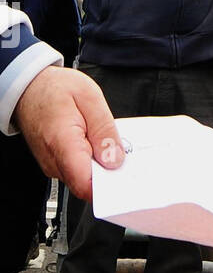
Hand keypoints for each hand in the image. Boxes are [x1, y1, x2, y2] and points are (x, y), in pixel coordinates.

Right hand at [13, 67, 124, 202]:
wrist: (28, 87)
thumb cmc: (53, 88)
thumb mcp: (89, 98)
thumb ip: (104, 130)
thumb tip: (115, 159)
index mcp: (63, 143)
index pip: (86, 185)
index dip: (109, 186)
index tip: (124, 175)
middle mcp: (54, 160)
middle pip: (89, 185)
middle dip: (109, 173)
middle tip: (118, 149)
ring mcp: (53, 164)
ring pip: (85, 178)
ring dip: (100, 165)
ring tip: (101, 139)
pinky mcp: (55, 163)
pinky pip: (78, 170)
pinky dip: (91, 160)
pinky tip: (93, 142)